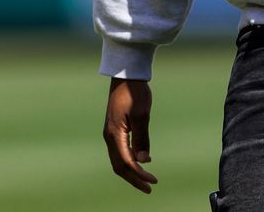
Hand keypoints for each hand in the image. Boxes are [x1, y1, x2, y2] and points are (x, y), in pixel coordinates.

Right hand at [103, 78, 157, 193]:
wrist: (126, 75)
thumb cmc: (135, 92)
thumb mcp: (141, 115)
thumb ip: (142, 138)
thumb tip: (143, 160)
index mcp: (114, 134)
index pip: (127, 162)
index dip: (140, 174)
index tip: (154, 181)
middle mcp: (109, 136)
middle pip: (119, 166)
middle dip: (134, 179)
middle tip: (150, 188)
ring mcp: (110, 133)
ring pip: (118, 160)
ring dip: (131, 171)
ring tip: (146, 179)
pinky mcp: (114, 129)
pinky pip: (119, 151)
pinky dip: (129, 161)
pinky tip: (140, 162)